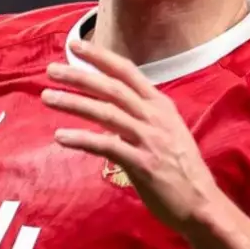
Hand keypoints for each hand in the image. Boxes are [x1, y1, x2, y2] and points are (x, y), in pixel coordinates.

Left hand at [43, 38, 219, 230]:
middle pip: (112, 88)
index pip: (127, 71)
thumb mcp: (167, 131)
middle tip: (51, 70)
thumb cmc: (181, 169)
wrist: (202, 203)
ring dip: (74, 103)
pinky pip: (106, 146)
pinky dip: (81, 140)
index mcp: (161, 105)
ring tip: (47, 98)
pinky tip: (61, 136)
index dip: (100, 57)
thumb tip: (111, 108)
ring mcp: (149, 139)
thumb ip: (141, 116)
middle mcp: (155, 117)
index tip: (76, 44)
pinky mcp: (142, 164)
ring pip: (106, 113)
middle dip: (80, 76)